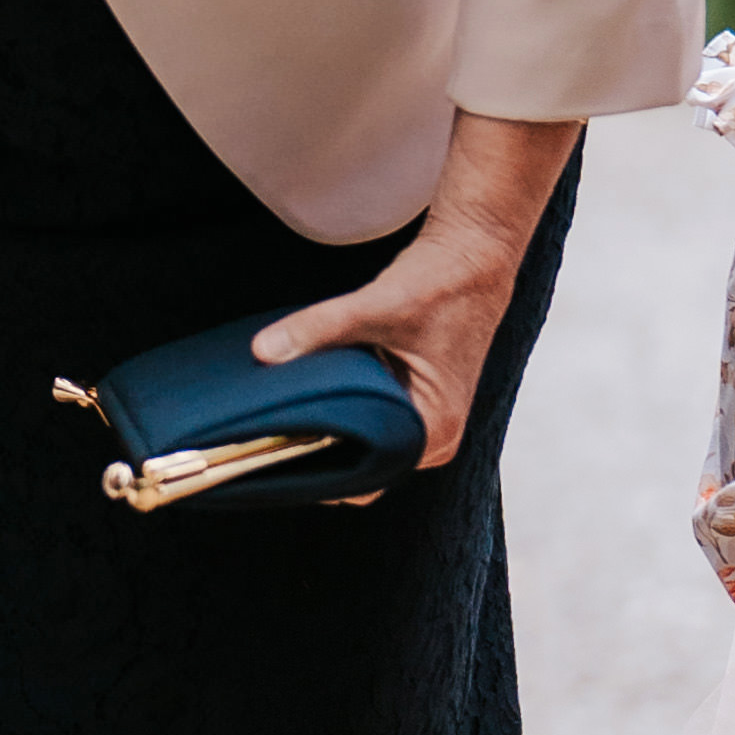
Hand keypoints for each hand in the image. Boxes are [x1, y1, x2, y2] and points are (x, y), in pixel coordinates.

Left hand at [253, 113, 579, 474]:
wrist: (474, 256)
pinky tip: (301, 400)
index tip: (267, 454)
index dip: (313, 469)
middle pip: (358, 466)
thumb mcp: (376, 306)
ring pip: (361, 444)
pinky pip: (368, 422)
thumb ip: (318, 329)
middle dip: (312, 452)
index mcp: (433, 430)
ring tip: (273, 419)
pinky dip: (339, 413)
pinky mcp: (414, 405)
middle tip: (260, 434)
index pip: (362, 478)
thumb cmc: (440, 283)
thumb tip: (263, 351)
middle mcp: (432, 439)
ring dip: (324, 431)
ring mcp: (425, 425)